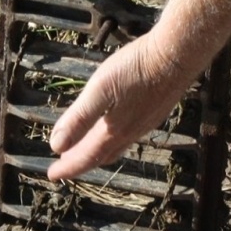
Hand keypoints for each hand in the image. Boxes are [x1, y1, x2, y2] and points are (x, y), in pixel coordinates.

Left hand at [47, 34, 194, 179]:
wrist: (177, 55)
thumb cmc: (136, 69)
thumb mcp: (99, 91)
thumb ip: (79, 119)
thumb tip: (57, 146)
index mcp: (114, 131)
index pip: (87, 156)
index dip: (68, 168)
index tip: (52, 175)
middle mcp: (131, 132)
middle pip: (102, 154)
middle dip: (82, 161)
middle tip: (65, 164)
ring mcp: (146, 122)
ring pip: (118, 145)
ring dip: (99, 150)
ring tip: (87, 148)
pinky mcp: (156, 110)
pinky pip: (130, 134)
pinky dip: (114, 138)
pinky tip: (114, 126)